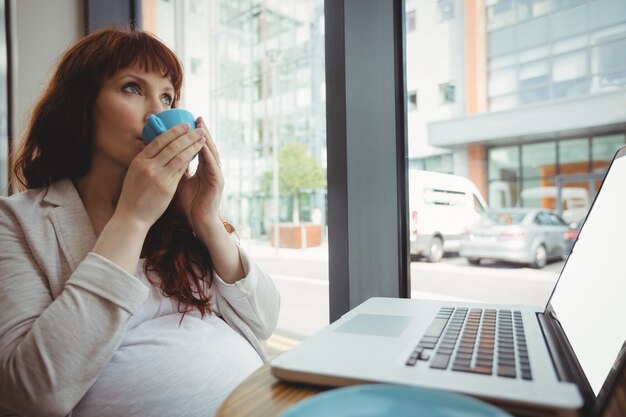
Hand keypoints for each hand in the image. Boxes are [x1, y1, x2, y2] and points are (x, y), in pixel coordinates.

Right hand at [114, 124, 206, 230]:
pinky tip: (198, 154)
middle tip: (198, 129)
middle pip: (171, 145)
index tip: (185, 125)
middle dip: (187, 135)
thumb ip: (146, 161)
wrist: (131, 217)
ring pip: (179, 155)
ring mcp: (158, 176)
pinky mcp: (167, 187)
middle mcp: (148, 166)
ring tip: (202, 138)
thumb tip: (158, 149)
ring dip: (193, 145)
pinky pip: (181, 169)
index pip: (159, 140)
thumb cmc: (133, 196)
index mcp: (139, 160)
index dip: (174, 131)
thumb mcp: (135, 174)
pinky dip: (190, 160)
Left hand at [177, 116, 223, 231]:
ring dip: (207, 139)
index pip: (198, 147)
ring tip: (201, 127)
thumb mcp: (180, 181)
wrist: (199, 221)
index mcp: (203, 168)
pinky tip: (203, 145)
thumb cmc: (190, 203)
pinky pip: (213, 165)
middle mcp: (211, 169)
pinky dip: (208, 154)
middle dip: (202, 132)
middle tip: (197, 118)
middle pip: (207, 146)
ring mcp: (216, 175)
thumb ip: (177, 168)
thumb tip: (166, 155)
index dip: (194, 135)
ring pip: (212, 153)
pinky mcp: (218, 182)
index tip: (188, 122)